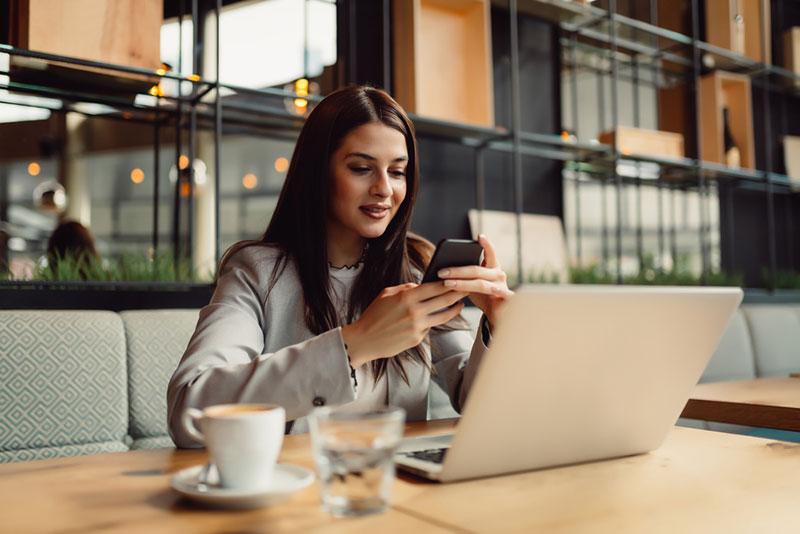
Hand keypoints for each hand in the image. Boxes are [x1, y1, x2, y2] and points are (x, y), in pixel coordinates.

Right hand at [341, 282, 467, 367]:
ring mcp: (417, 327)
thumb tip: (421, 285)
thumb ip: (405, 288)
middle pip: (444, 301)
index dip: (448, 282)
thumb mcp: (386, 294)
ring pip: (443, 316)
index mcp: (406, 297)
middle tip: (467, 288)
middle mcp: (414, 312)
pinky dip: (431, 322)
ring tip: (460, 304)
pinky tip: (431, 318)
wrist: (364, 340)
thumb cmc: (373, 315)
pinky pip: (429, 328)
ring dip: (454, 309)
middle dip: (458, 293)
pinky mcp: (417, 339)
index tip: (458, 277)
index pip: (434, 287)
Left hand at [435, 234, 512, 327]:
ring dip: (462, 284)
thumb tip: (441, 272)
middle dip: (457, 270)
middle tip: (441, 272)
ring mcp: (502, 286)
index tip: (480, 236)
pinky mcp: (504, 300)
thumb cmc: (482, 295)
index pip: (490, 253)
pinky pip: (491, 297)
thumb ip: (464, 275)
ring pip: (480, 284)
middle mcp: (499, 274)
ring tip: (446, 283)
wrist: (495, 314)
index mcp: (493, 266)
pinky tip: (470, 296)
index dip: (486, 245)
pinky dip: (487, 295)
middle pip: (476, 270)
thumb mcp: (473, 282)